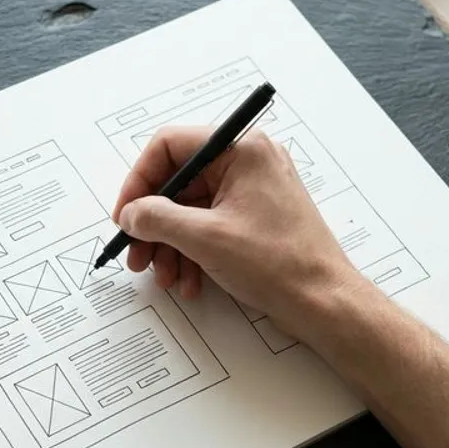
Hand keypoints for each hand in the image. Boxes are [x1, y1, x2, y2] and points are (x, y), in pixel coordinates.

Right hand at [112, 127, 360, 337]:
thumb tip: (130, 214)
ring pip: (190, 211)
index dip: (140, 180)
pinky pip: (208, 228)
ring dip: (170, 246)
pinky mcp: (252, 220)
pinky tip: (189, 282)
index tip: (125, 215)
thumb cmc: (279, 263)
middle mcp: (246, 163)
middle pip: (178, 184)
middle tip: (137, 256)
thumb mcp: (205, 238)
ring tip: (165, 278)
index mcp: (241, 150)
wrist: (323, 302)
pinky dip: (192, 254)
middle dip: (153, 225)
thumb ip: (158, 219)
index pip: (170, 146)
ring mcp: (250, 193)